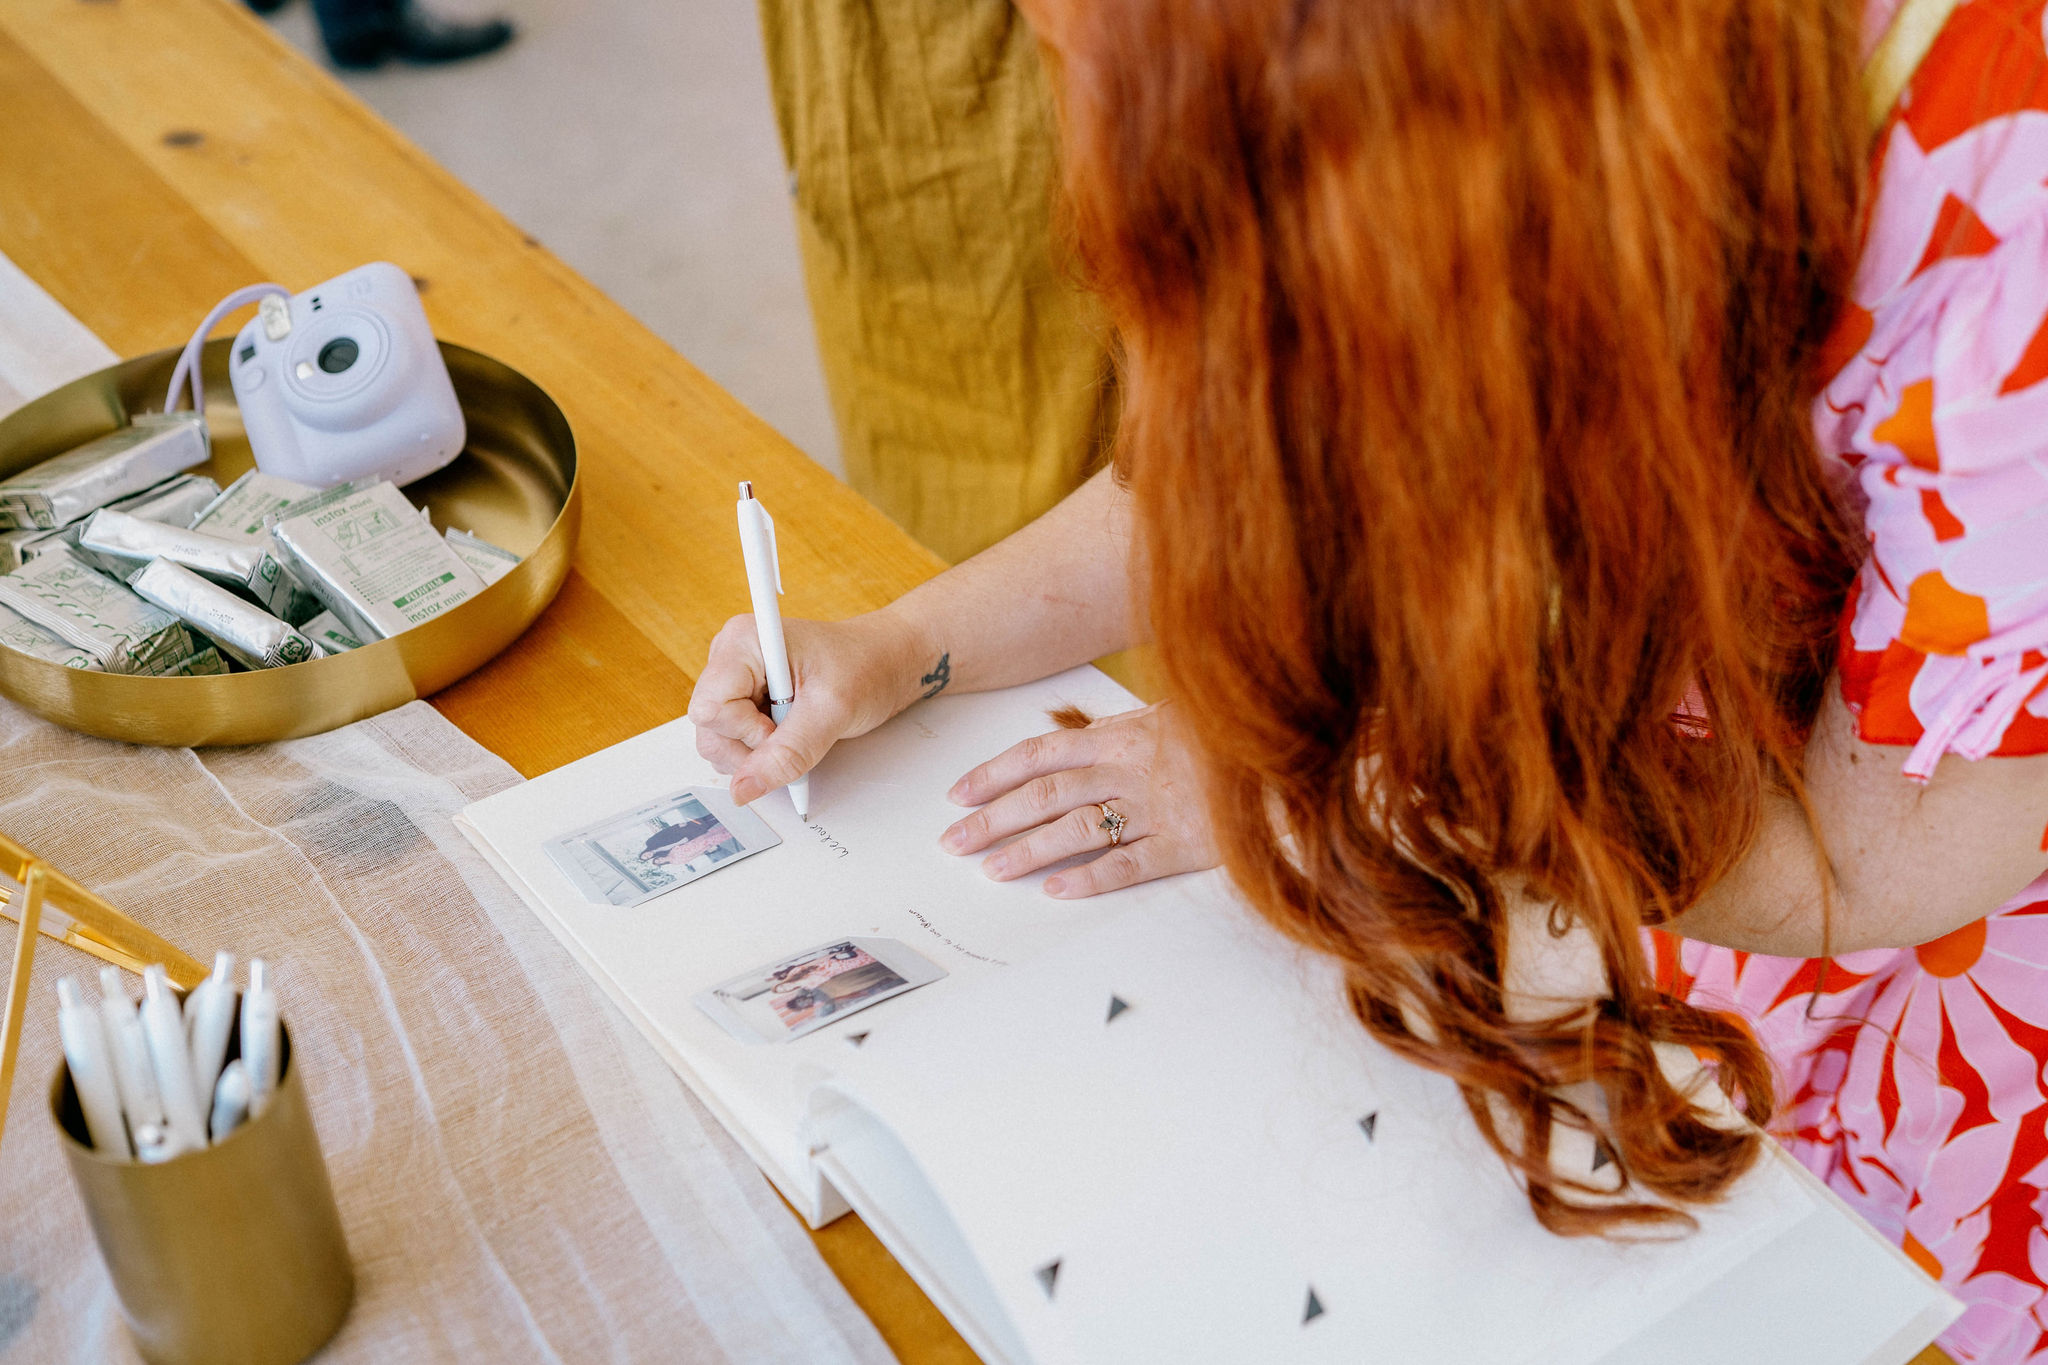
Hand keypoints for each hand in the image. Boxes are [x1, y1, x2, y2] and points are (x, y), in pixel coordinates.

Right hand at [689, 612, 924, 805]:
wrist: (888, 661)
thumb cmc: (867, 666)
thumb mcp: (831, 712)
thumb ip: (787, 753)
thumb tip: (744, 789)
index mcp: (743, 642)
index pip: (708, 709)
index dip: (745, 731)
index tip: (783, 728)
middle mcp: (730, 656)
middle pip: (708, 728)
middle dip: (751, 747)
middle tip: (797, 731)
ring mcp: (735, 679)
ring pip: (716, 740)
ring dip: (757, 752)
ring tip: (798, 729)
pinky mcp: (744, 698)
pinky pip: (733, 740)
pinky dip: (762, 750)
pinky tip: (791, 733)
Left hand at [939, 702, 1219, 897]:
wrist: (1291, 746)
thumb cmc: (1229, 731)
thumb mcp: (1174, 713)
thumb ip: (1126, 730)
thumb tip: (1080, 740)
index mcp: (1123, 733)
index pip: (1039, 754)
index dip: (993, 775)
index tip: (958, 795)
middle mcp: (1131, 767)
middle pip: (1044, 794)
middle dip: (992, 818)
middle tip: (954, 842)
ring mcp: (1157, 805)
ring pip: (1076, 828)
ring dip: (1028, 850)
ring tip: (991, 870)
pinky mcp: (1187, 841)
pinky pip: (1128, 862)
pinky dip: (1090, 876)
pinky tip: (1057, 890)